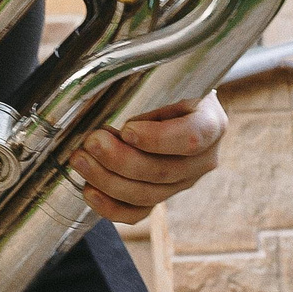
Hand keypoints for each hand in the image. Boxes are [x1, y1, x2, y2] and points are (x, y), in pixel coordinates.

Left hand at [69, 91, 226, 224]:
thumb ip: (149, 90)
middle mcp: (204, 159)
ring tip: (81, 160)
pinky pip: (139, 212)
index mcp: (211, 124)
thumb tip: (105, 98)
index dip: (158, 139)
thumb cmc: (171, 86)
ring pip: (148, 195)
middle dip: (120, 160)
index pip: (192, 138)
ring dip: (108, 180)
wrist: (179, 105)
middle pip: (163, 171)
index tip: (127, 129)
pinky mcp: (164, 195)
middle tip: (90, 142)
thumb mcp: (170, 79)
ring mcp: (185, 182)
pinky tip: (89, 191)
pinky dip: (111, 207)